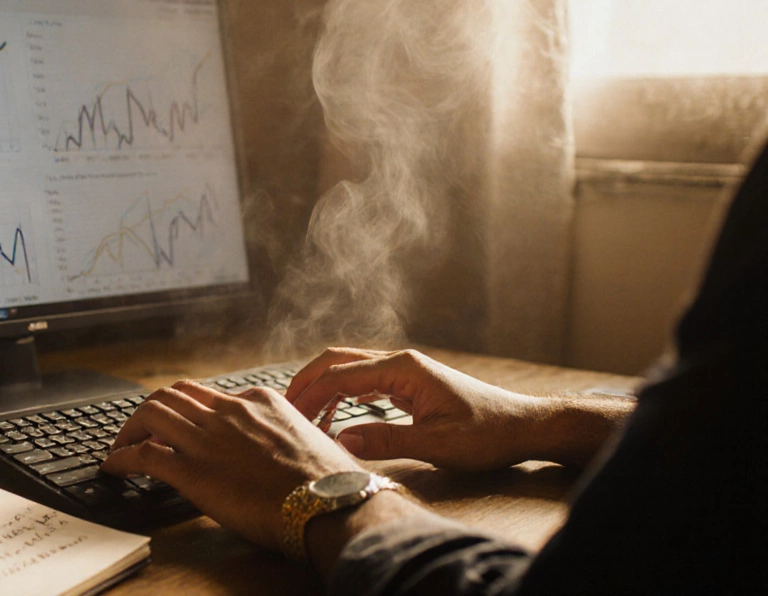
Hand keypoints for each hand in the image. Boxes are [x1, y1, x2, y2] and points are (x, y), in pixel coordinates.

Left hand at [101, 380, 357, 550]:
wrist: (330, 503)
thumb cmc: (331, 481)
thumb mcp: (308, 440)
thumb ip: (284, 435)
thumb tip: (283, 451)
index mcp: (259, 400)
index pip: (209, 394)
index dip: (187, 408)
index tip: (180, 424)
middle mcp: (228, 411)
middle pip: (173, 394)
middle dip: (151, 410)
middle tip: (140, 428)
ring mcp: (207, 438)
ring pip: (151, 412)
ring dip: (130, 428)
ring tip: (121, 444)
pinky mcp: (192, 470)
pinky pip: (142, 453)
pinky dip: (121, 456)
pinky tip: (113, 466)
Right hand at [286, 348, 542, 470]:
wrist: (523, 427)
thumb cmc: (486, 434)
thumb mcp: (436, 444)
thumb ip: (386, 440)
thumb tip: (338, 440)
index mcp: (403, 368)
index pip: (341, 375)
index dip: (310, 394)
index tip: (287, 415)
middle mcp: (400, 362)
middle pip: (338, 360)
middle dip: (307, 382)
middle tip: (282, 408)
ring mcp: (404, 371)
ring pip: (349, 368)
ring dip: (322, 387)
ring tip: (300, 414)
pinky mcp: (409, 384)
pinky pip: (364, 380)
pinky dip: (341, 393)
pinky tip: (333, 415)